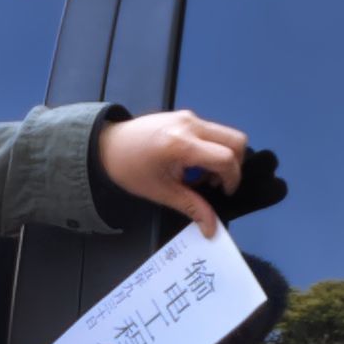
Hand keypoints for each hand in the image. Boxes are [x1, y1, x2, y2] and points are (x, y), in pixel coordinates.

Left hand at [97, 109, 250, 238]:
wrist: (107, 145)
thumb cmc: (129, 169)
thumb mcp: (161, 192)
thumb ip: (192, 207)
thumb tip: (211, 228)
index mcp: (181, 144)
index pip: (225, 158)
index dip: (232, 179)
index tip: (223, 192)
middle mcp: (189, 124)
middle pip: (236, 140)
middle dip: (234, 165)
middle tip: (216, 182)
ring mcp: (188, 116)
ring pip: (226, 133)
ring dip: (223, 155)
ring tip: (200, 173)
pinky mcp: (185, 115)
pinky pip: (212, 130)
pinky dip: (212, 147)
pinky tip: (192, 162)